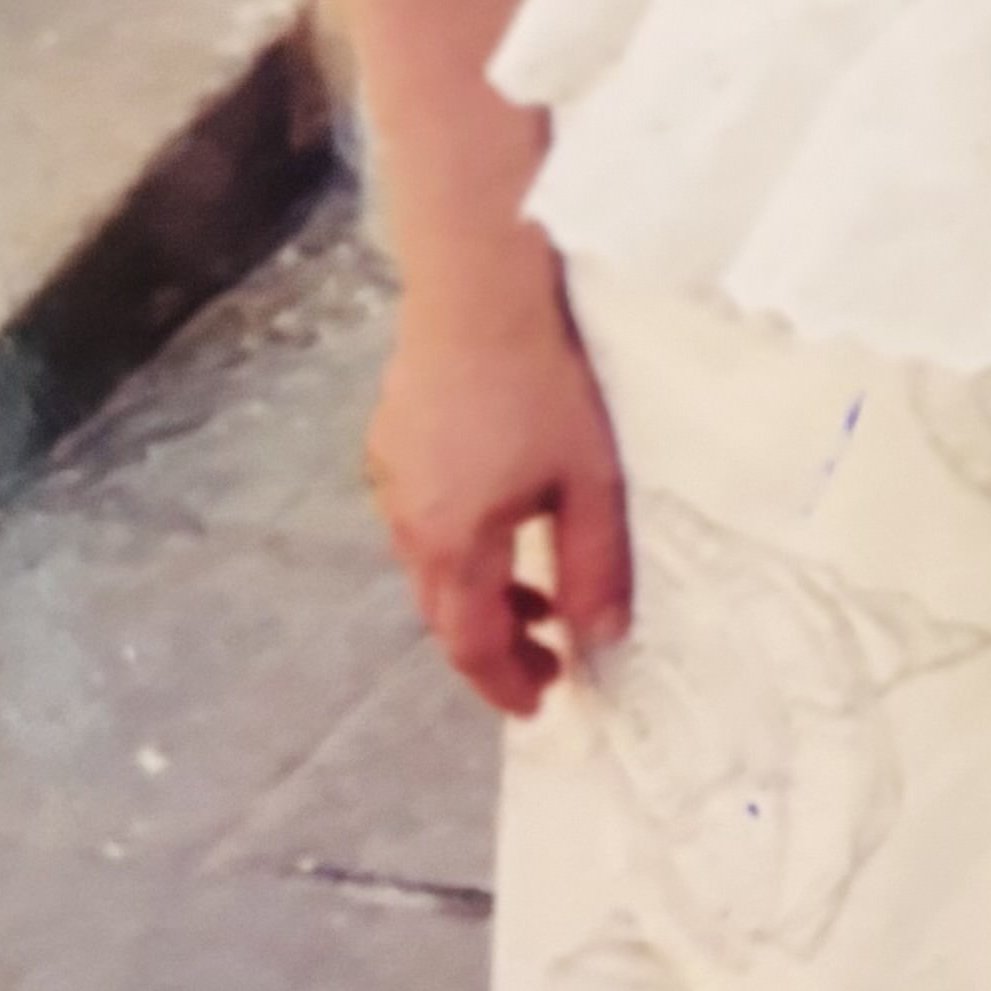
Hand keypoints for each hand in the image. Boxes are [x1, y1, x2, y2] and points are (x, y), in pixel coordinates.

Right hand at [365, 287, 632, 719]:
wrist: (477, 288)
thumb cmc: (543, 384)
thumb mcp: (591, 482)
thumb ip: (594, 566)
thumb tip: (600, 636)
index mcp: (453, 544)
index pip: (471, 645)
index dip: (505, 683)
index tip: (541, 702)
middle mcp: (407, 521)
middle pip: (443, 611)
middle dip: (494, 645)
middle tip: (547, 656)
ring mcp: (390, 477)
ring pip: (431, 563)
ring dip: (480, 591)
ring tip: (535, 591)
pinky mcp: (390, 438)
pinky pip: (421, 516)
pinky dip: (462, 542)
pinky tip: (501, 515)